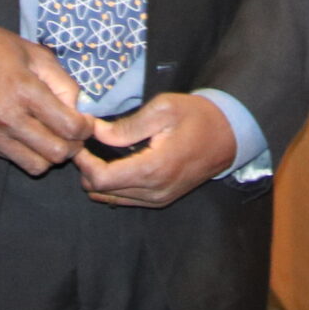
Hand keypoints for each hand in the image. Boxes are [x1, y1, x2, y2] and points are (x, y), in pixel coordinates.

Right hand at [0, 25, 91, 173]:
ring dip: (50, 155)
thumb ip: (63, 82)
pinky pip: (13, 160)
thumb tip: (79, 109)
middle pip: (57, 153)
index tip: (86, 122)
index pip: (69, 127)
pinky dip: (27, 153)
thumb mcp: (35, 54)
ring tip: (50, 137)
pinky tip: (27, 135)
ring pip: (36, 165)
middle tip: (72, 133)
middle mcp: (7, 118)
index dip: (86, 129)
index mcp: (25, 90)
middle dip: (73, 146)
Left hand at [72, 93, 236, 208]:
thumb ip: (127, 125)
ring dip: (98, 178)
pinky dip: (112, 185)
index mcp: (153, 169)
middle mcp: (154, 191)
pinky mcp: (161, 200)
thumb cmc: (196, 117)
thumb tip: (95, 132)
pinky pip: (125, 200)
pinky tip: (114, 164)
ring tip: (99, 152)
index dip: (84, 162)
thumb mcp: (163, 109)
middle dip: (87, 168)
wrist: (228, 135)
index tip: (80, 141)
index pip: (101, 178)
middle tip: (87, 143)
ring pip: (110, 197)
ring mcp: (158, 199)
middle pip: (101, 190)